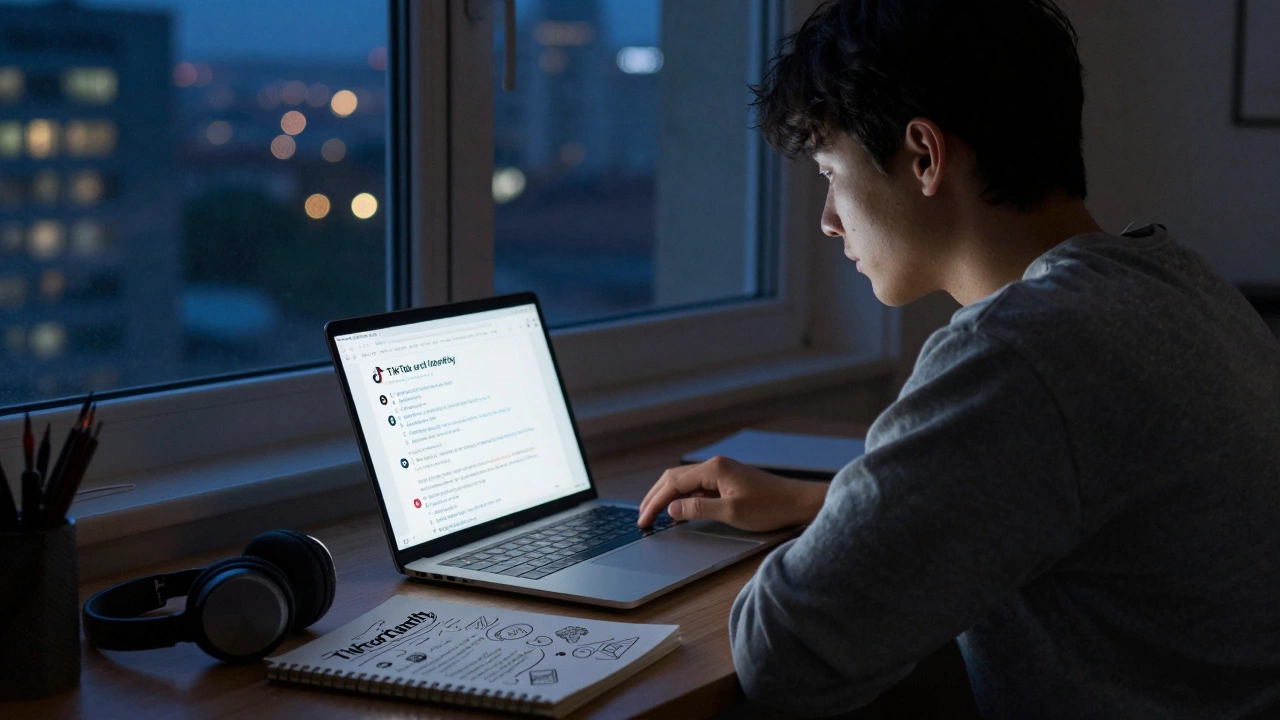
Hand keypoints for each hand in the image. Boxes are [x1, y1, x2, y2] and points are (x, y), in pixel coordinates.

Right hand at [636, 456, 828, 532]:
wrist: (797, 502)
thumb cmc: (770, 507)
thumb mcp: (731, 513)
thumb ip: (698, 509)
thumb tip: (672, 508)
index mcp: (713, 469)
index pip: (673, 483)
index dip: (654, 502)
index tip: (643, 520)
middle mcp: (715, 465)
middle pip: (674, 478)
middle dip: (655, 497)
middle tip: (642, 518)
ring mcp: (721, 471)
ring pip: (684, 481)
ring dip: (667, 496)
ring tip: (653, 514)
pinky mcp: (727, 479)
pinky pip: (697, 486)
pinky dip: (682, 497)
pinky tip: (678, 509)